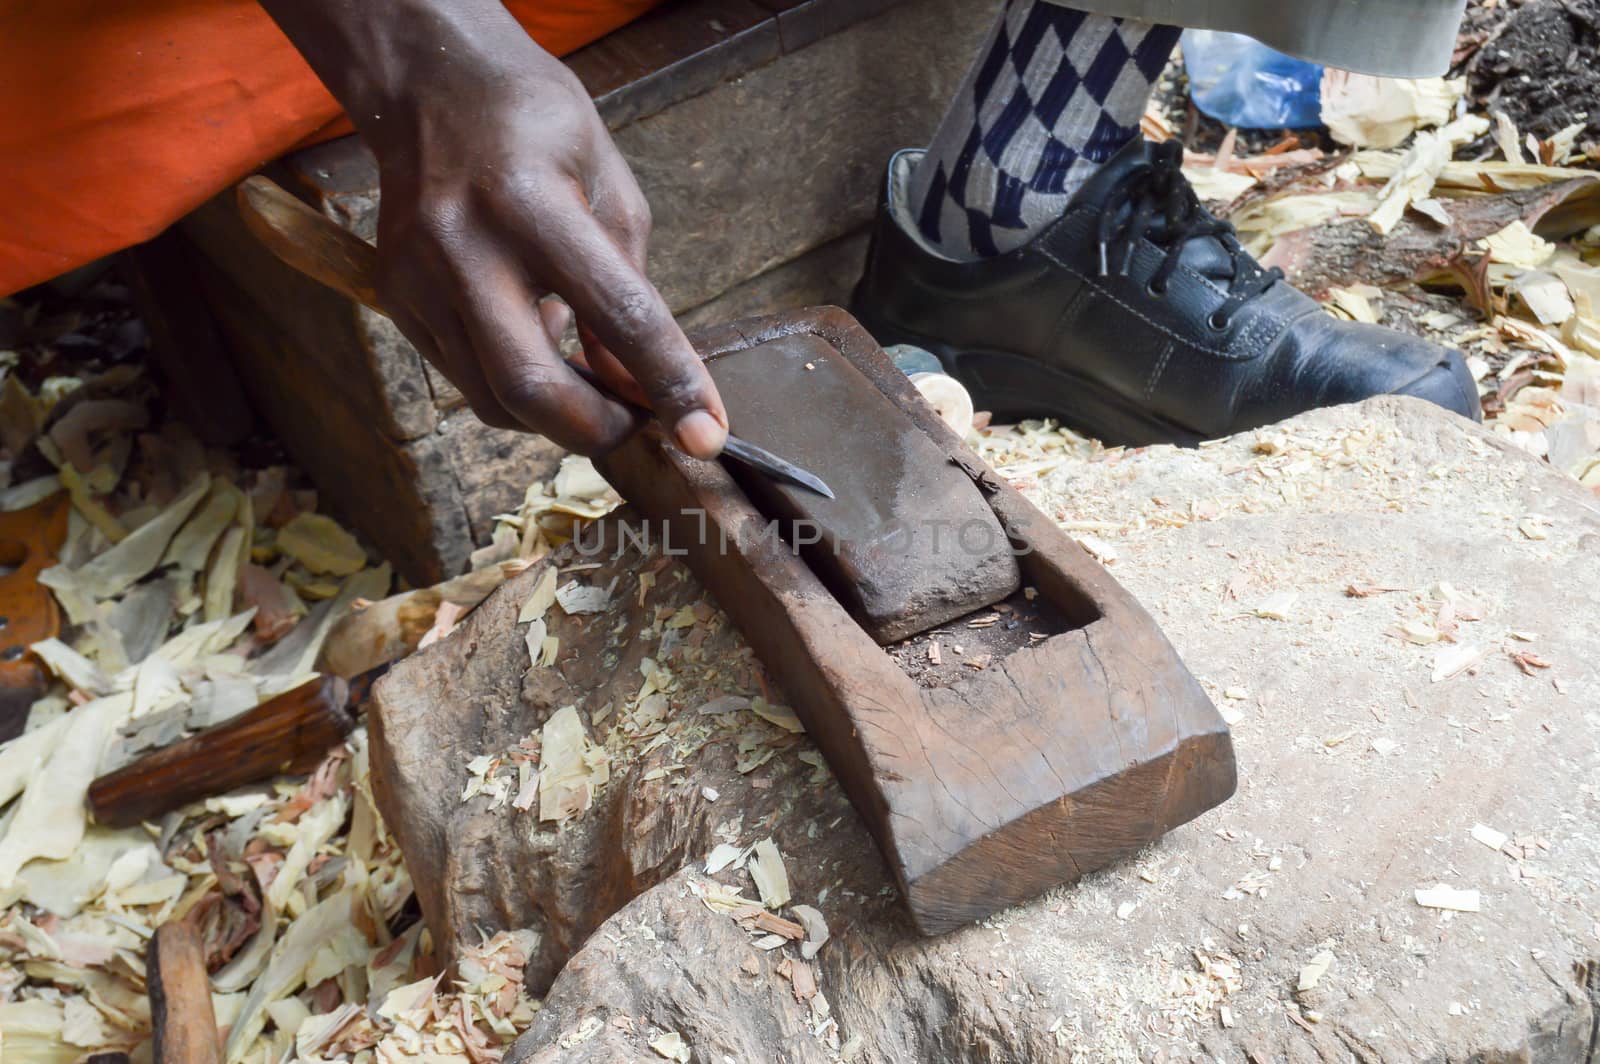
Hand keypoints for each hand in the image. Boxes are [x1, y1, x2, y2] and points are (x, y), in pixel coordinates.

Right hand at [259, 0, 727, 457]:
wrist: (431, 84)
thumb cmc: (536, 127)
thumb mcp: (611, 191)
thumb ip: (630, 293)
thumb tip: (639, 386)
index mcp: (531, 203)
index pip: (617, 314)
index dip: (670, 382)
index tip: (707, 431)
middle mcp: (463, 247)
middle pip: (530, 386)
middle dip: (596, 428)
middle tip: (637, 422)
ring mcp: (418, 279)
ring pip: (492, 399)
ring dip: (556, 413)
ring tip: (590, 379)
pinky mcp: (396, 301)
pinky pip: (464, 379)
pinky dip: (513, 388)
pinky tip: (538, 345)